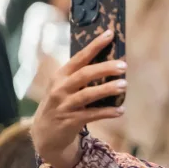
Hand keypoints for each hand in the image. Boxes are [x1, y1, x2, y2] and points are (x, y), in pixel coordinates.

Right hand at [31, 30, 126, 167]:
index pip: (79, 57)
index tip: (110, 34)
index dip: (95, 45)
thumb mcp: (65, 87)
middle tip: (123, 65)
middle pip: (84, 75)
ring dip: (107, 89)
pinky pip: (92, 115)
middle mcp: (60, 88)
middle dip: (105, 68)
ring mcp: (64, 105)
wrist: (44, 134)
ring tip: (124, 85)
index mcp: (60, 75)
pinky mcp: (70, 121)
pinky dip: (107, 112)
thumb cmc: (61, 104)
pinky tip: (121, 110)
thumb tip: (111, 62)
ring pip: (88, 94)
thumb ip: (82, 75)